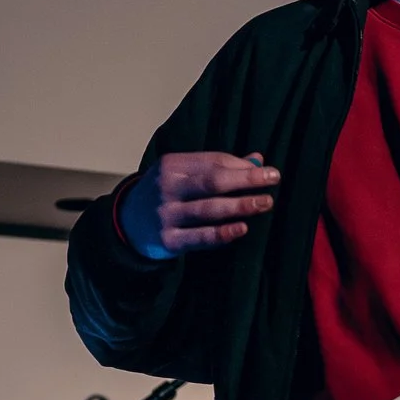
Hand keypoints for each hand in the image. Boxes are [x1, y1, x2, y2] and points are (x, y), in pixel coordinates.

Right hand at [116, 151, 279, 260]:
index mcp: (172, 166)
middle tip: (273, 181)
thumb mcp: (184, 174)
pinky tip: (242, 228)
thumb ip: (219, 167)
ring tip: (265, 203)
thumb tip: (258, 160)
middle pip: (212, 182)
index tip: (268, 171)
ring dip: (240, 205)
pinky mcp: (168, 240)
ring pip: (208, 209)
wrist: (126, 223)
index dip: (242, 167)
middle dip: (245, 180)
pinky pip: (199, 237)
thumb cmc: (166, 193)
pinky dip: (222, 233)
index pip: (213, 162)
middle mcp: (167, 188)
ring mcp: (166, 215)